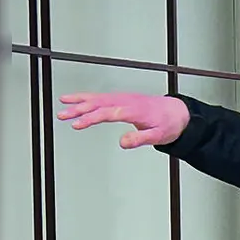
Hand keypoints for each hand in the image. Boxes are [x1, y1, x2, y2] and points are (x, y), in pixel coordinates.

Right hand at [57, 92, 189, 148]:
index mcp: (134, 110)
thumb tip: (122, 142)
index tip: (77, 124)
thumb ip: (140, 139)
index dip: (91, 118)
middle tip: (62, 116)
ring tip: (62, 106)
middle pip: (99, 104)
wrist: (177, 112)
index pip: (108, 113)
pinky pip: (101, 96)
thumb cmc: (168, 124)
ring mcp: (123, 98)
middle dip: (79, 109)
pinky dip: (86, 97)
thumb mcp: (158, 136)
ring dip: (79, 102)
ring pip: (98, 98)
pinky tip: (74, 100)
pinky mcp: (121, 98)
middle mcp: (126, 102)